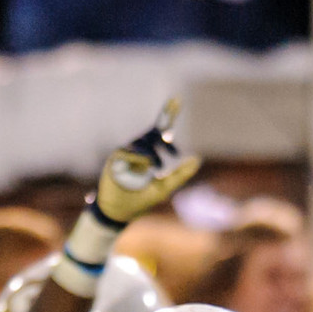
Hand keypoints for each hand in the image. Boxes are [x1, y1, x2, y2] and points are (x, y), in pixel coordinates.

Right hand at [91, 100, 200, 227]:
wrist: (120, 212)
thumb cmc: (142, 199)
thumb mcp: (165, 187)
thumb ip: (180, 174)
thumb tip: (197, 159)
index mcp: (150, 153)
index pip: (159, 130)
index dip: (168, 114)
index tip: (177, 99)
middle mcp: (138, 150)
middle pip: (152, 134)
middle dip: (164, 142)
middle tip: (175, 154)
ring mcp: (126, 153)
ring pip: (142, 145)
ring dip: (153, 155)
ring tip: (157, 169)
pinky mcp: (115, 159)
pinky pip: (129, 153)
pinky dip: (139, 159)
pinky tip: (147, 166)